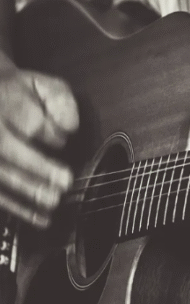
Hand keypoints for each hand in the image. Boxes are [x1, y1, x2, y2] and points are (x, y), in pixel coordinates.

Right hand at [0, 64, 78, 227]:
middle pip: (5, 147)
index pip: (23, 116)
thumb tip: (69, 128)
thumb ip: (59, 100)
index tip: (62, 140)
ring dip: (25, 192)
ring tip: (53, 202)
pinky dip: (16, 208)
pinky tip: (39, 218)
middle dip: (36, 168)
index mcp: (1, 97)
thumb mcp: (42, 85)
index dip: (46, 131)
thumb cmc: (19, 94)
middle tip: (64, 182)